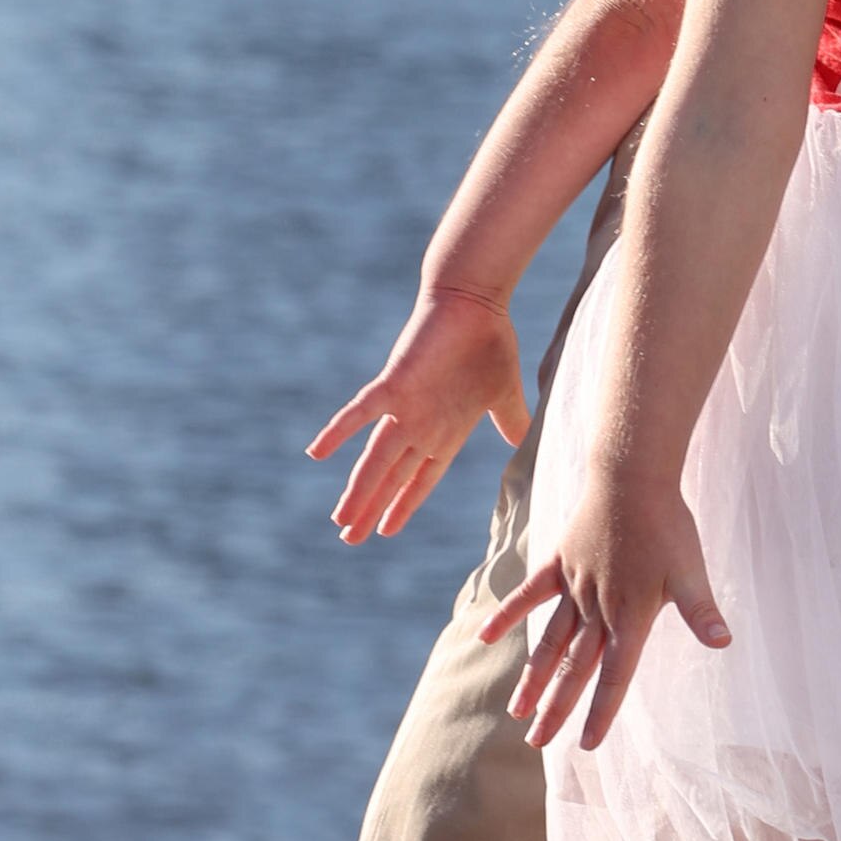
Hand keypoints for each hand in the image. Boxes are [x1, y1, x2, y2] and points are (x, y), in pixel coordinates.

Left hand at [307, 287, 527, 542]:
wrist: (476, 301)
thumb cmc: (490, 343)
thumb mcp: (503, 393)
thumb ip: (509, 421)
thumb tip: (524, 443)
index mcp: (445, 431)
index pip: (420, 478)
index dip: (404, 504)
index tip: (385, 530)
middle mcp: (420, 426)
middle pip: (392, 478)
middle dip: (372, 509)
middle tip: (349, 539)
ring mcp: (405, 408)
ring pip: (375, 458)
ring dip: (359, 491)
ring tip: (341, 521)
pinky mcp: (394, 384)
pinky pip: (361, 411)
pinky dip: (339, 431)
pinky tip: (316, 452)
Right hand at [483, 466, 728, 747]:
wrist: (632, 476)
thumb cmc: (668, 525)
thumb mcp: (692, 570)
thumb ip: (702, 611)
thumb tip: (724, 643)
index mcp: (632, 616)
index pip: (615, 676)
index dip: (601, 712)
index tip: (585, 745)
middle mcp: (598, 609)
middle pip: (574, 669)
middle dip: (557, 710)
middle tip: (538, 745)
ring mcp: (574, 587)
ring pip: (549, 642)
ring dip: (533, 678)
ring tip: (517, 713)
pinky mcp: (558, 562)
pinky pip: (529, 595)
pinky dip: (507, 614)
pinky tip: (487, 638)